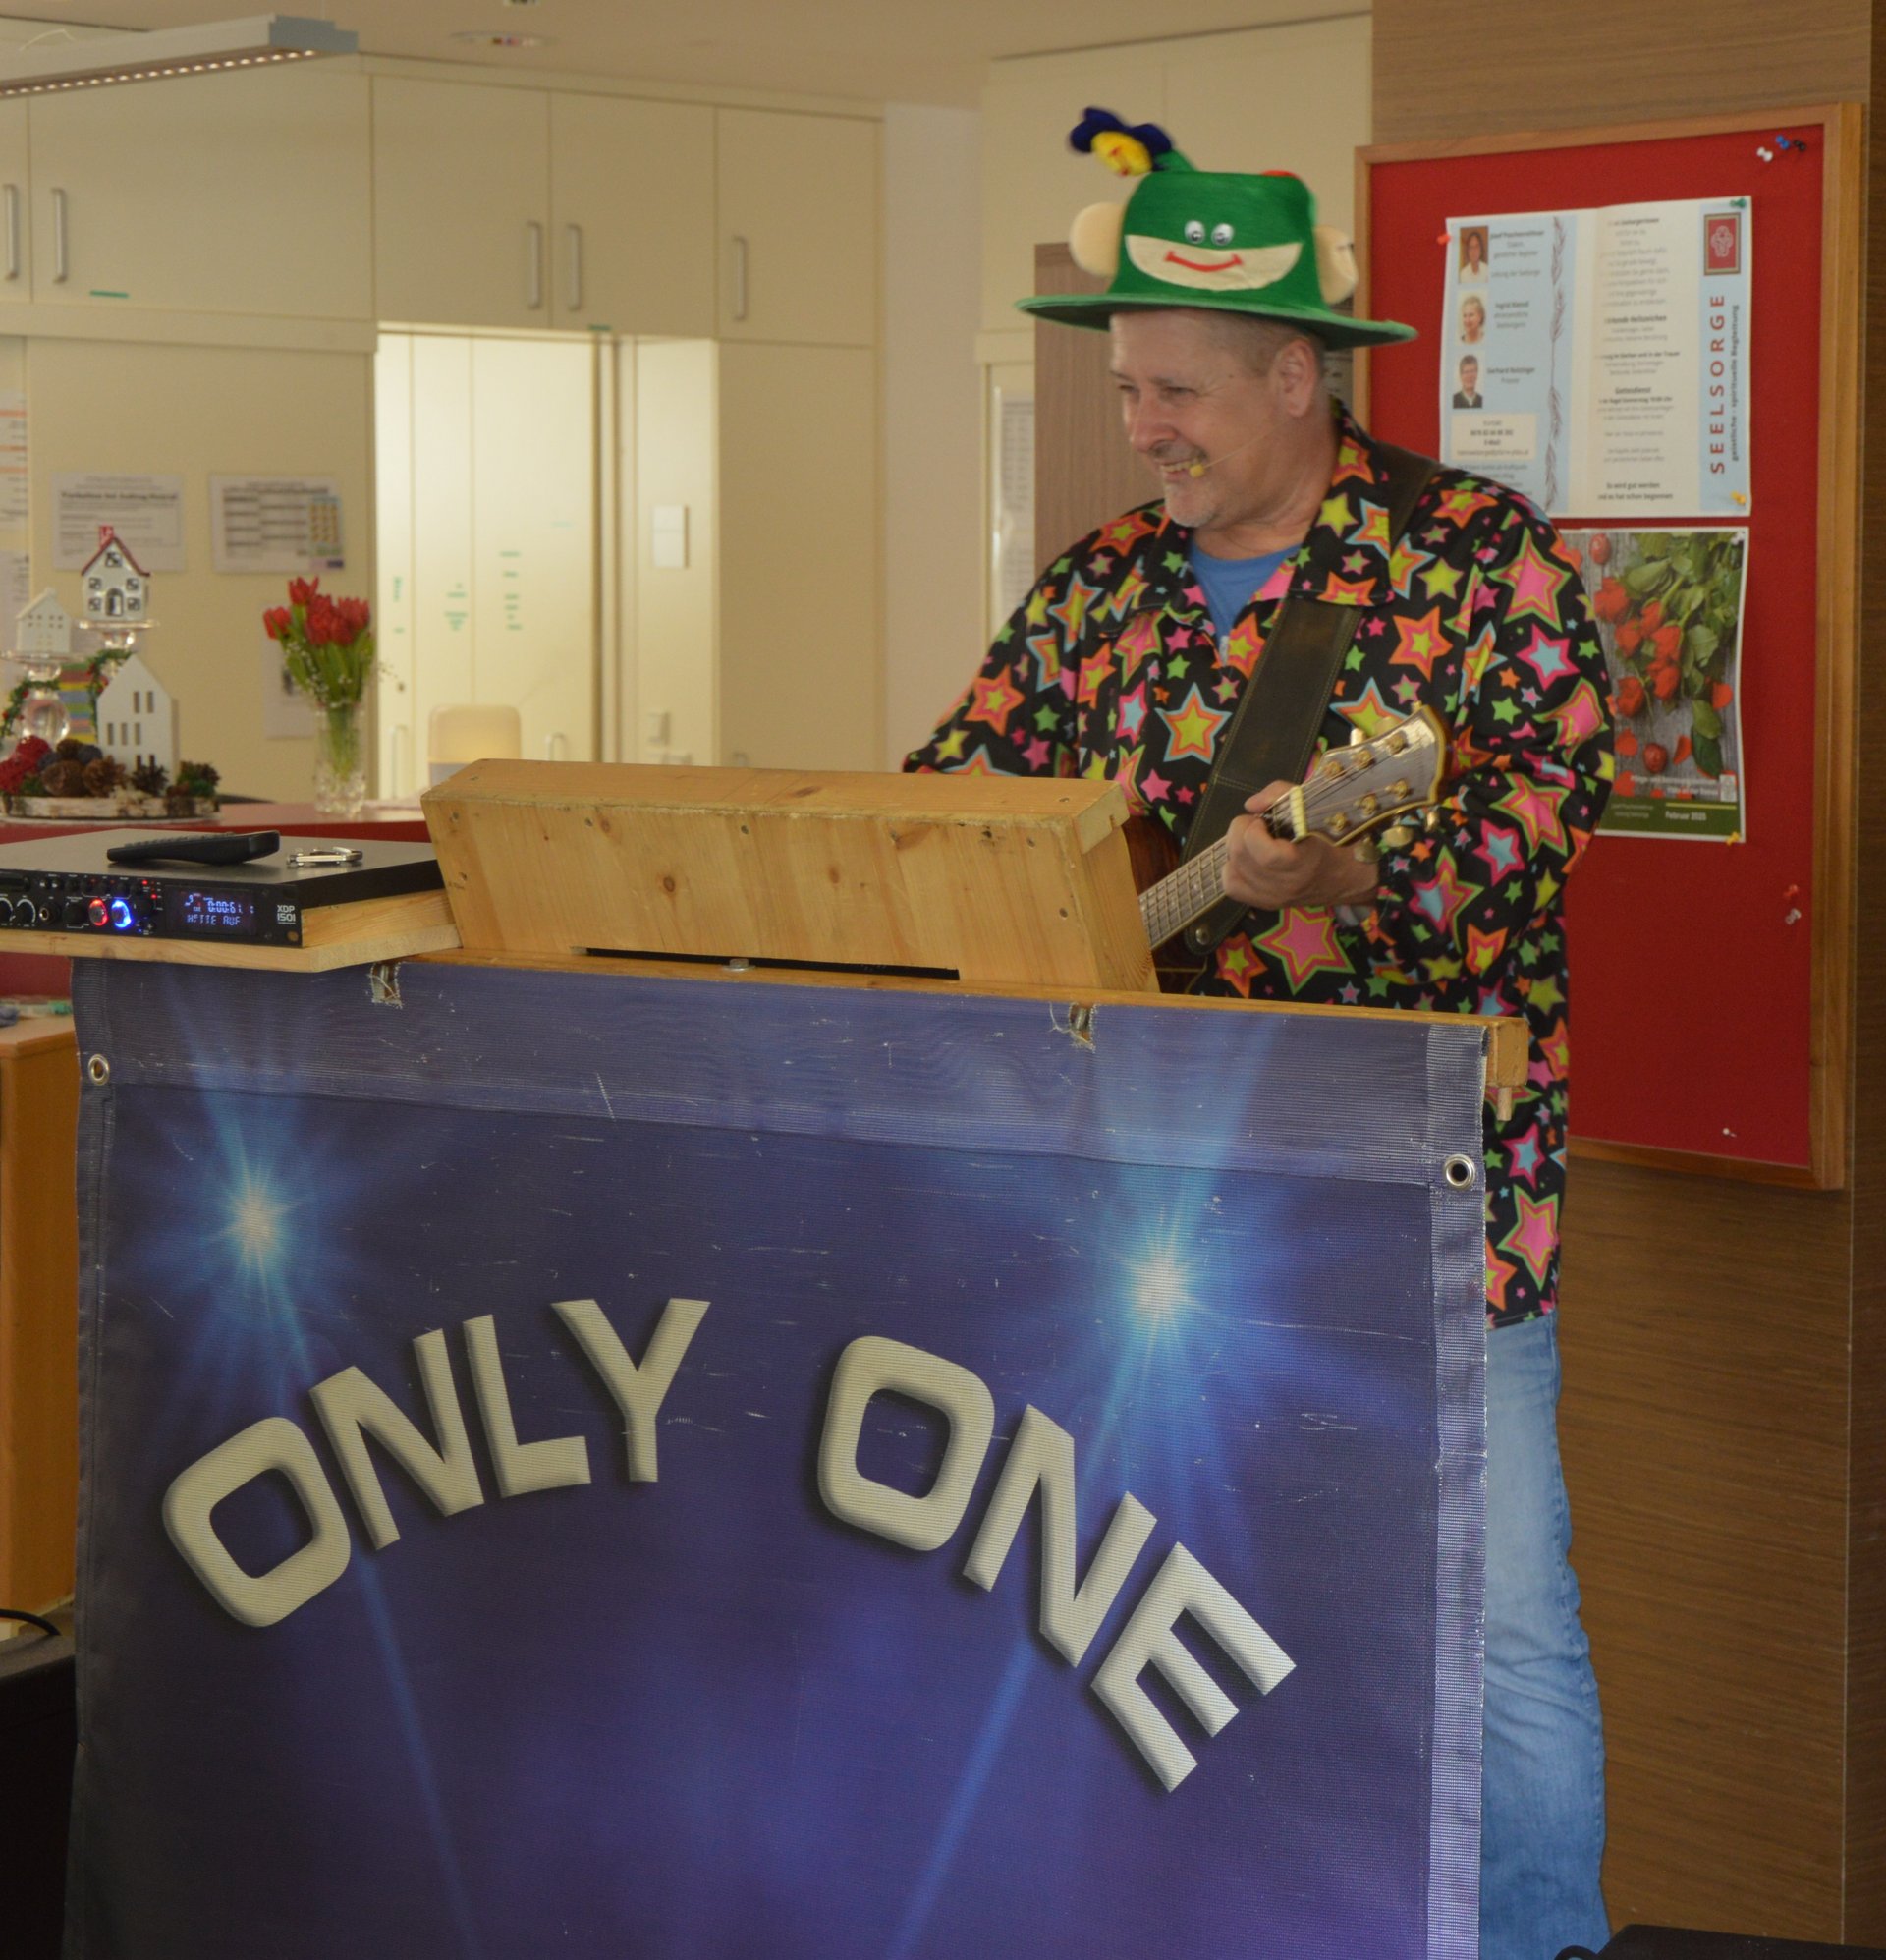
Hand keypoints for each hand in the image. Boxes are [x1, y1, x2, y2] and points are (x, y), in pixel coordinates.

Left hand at [1222, 782, 1381, 911]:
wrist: (1347, 876)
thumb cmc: (1332, 838)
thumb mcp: (1313, 806)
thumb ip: (1280, 795)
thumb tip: (1250, 805)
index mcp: (1302, 862)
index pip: (1264, 853)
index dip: (1254, 829)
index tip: (1265, 820)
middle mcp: (1285, 885)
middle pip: (1240, 855)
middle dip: (1240, 831)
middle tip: (1257, 825)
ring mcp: (1273, 898)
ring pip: (1231, 870)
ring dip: (1235, 848)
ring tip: (1252, 841)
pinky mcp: (1265, 903)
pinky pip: (1232, 887)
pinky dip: (1232, 869)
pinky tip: (1247, 860)